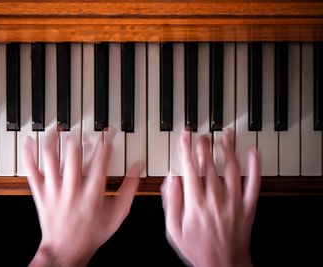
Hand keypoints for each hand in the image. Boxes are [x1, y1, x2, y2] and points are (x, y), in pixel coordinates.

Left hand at [23, 128, 143, 266]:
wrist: (65, 250)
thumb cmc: (91, 234)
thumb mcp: (117, 214)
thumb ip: (129, 189)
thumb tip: (138, 167)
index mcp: (92, 194)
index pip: (101, 160)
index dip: (105, 142)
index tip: (107, 133)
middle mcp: (72, 189)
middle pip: (74, 155)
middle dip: (79, 138)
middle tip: (82, 130)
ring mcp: (54, 190)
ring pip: (50, 158)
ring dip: (53, 139)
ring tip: (58, 128)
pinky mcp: (40, 193)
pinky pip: (31, 170)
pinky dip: (29, 154)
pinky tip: (30, 141)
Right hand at [161, 130, 260, 266]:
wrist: (223, 264)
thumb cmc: (197, 248)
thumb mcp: (173, 229)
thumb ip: (171, 201)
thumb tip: (170, 178)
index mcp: (195, 202)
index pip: (189, 168)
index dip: (186, 148)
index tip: (185, 136)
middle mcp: (215, 198)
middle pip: (209, 165)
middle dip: (204, 146)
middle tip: (202, 135)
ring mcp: (233, 201)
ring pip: (231, 169)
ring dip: (228, 150)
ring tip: (225, 135)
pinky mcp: (248, 206)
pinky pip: (254, 183)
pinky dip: (255, 167)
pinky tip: (254, 153)